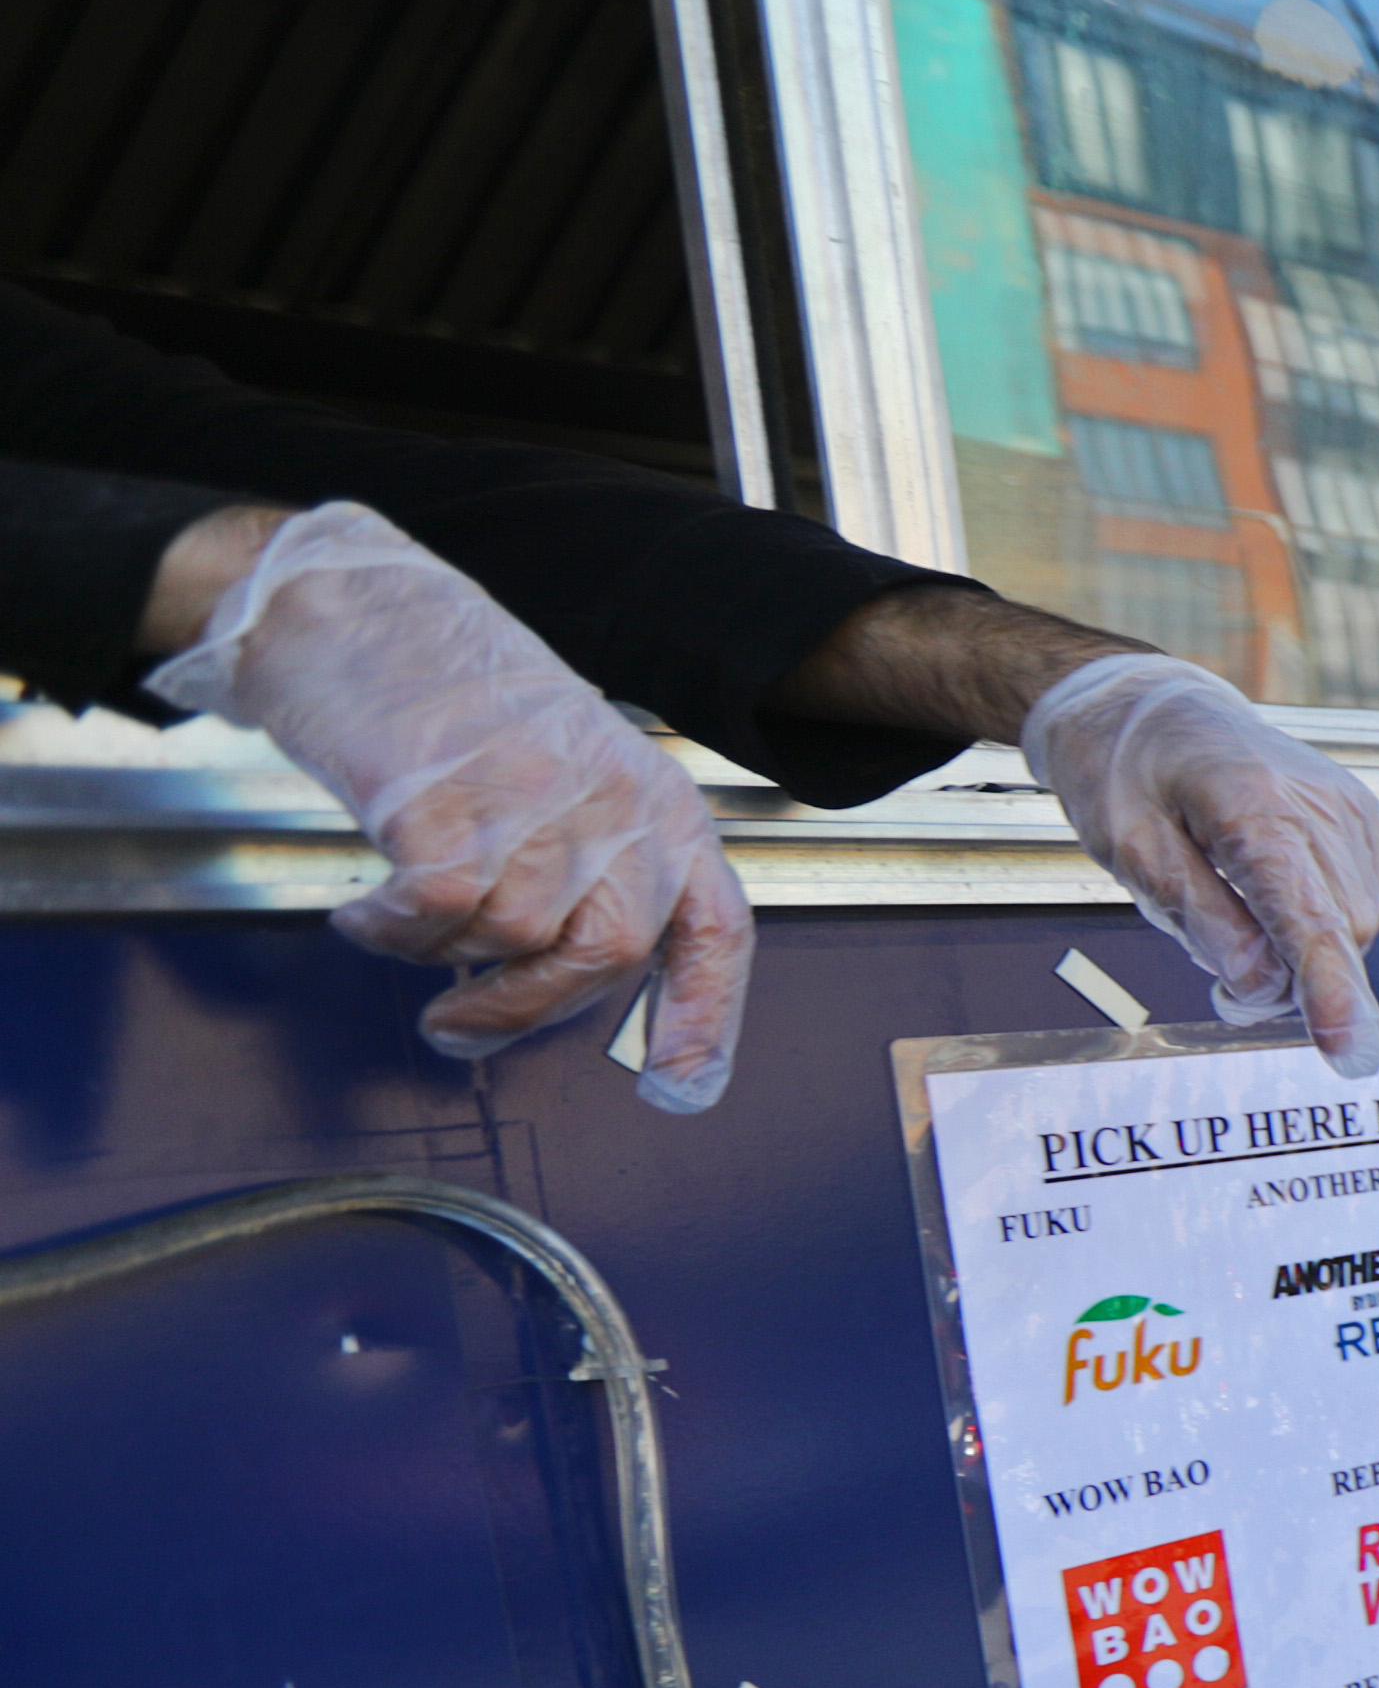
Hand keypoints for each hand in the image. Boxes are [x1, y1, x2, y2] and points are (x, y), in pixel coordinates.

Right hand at [147, 503, 753, 1110]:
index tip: (680, 1084)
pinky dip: (392, 933)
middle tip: (462, 1028)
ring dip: (444, 959)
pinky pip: (434, 914)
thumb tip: (576, 974)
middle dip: (529, 1010)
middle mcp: (610, 803)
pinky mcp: (445, 800)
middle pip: (605, 956)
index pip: (712, 926)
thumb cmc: (455, 694)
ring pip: (510, 942)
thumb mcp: (567, 773)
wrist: (357, 603)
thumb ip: (592, 862)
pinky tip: (365, 914)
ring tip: (400, 927)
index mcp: (656, 801)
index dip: (704, 1016)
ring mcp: (531, 799)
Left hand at [1015, 652, 1378, 1074]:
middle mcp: (1318, 803)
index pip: (1305, 917)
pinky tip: (1268, 901)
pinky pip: (1358, 901)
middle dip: (1293, 980)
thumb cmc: (1124, 769)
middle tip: (1223, 988)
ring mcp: (1349, 807)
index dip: (1329, 992)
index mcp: (1251, 804)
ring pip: (1354, 925)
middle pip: (1337, 934)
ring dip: (1304, 954)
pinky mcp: (1360, 815)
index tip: (1349, 1050)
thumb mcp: (1128, 846)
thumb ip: (1197, 917)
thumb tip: (1262, 985)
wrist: (1150, 703)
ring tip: (1234, 923)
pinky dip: (1317, 924)